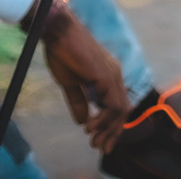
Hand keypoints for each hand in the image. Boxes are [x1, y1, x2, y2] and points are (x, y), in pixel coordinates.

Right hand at [31, 0, 134, 149]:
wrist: (58, 31)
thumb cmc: (62, 52)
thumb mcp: (70, 82)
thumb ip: (78, 101)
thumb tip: (82, 121)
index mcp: (109, 75)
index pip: (118, 105)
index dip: (111, 125)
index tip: (100, 141)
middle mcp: (115, 75)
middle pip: (122, 110)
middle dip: (112, 132)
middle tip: (100, 148)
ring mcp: (113, 75)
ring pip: (119, 110)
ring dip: (108, 129)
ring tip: (93, 141)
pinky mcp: (106, 76)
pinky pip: (112, 105)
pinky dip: (103, 119)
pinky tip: (90, 127)